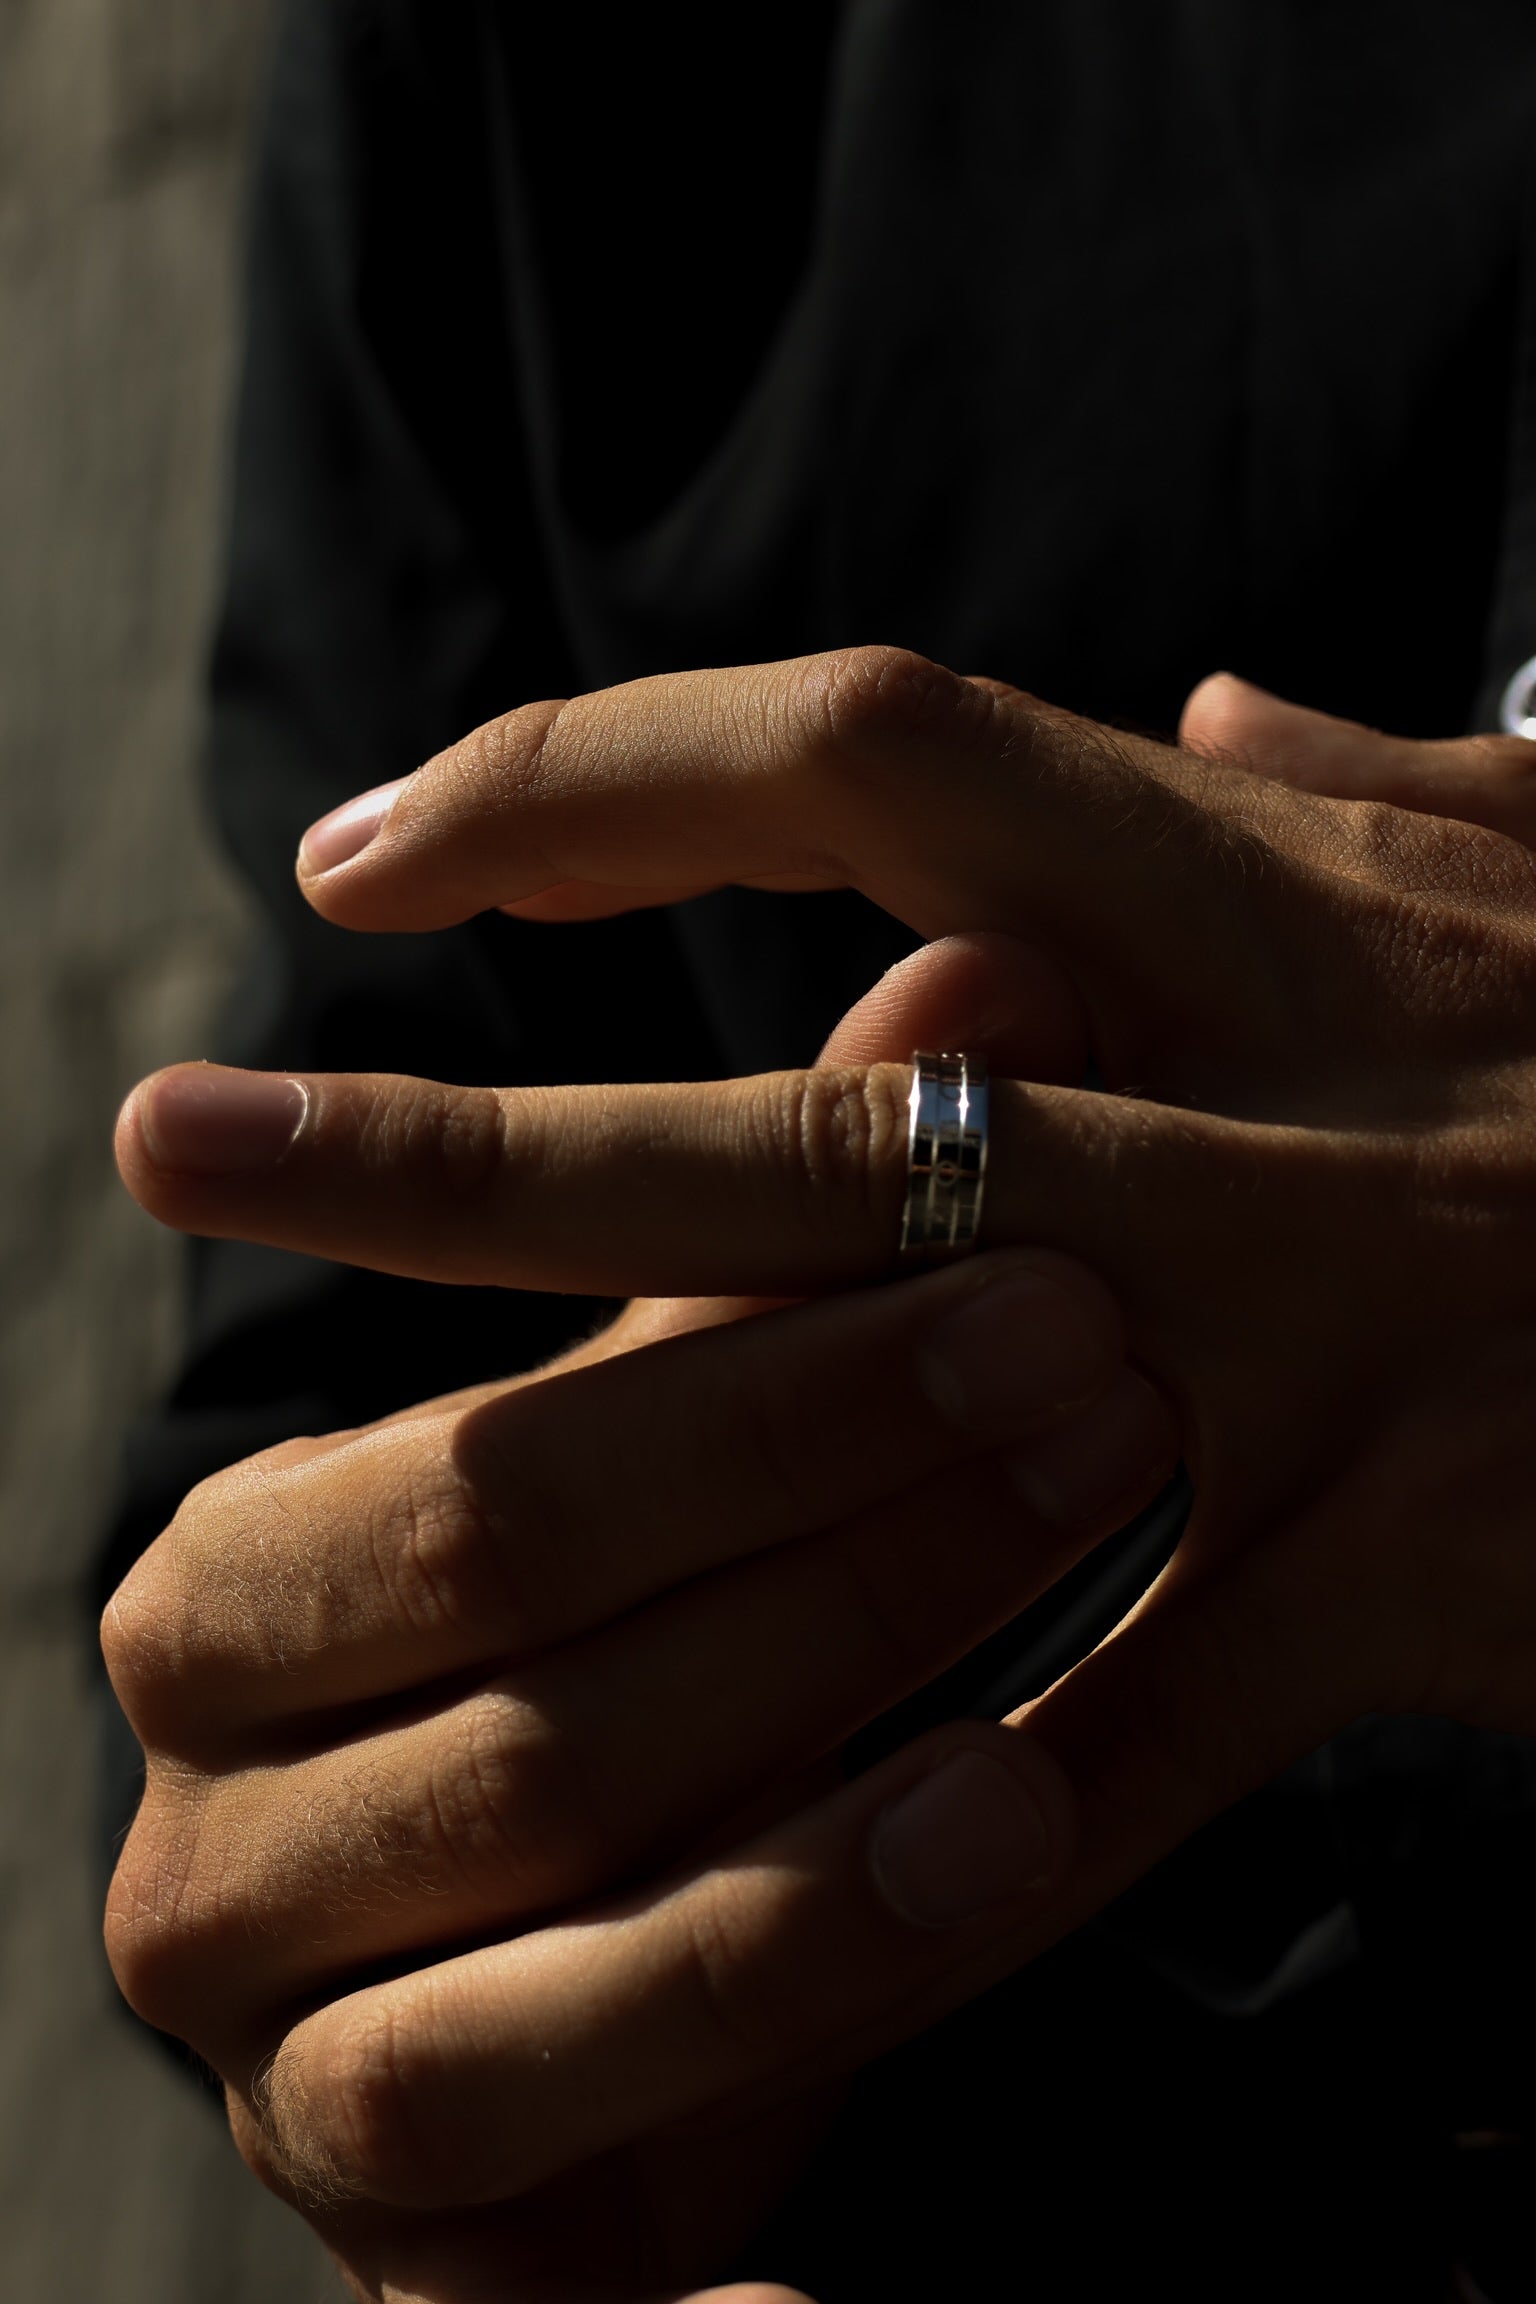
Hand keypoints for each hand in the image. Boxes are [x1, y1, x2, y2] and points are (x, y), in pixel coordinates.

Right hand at [105, 941, 1175, 2302]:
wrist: (608, 1993)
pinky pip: (538, 2285)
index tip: (1037, 1271)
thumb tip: (989, 965)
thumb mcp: (719, 1454)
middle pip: (514, 1686)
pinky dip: (692, 2297)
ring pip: (522, 1976)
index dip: (771, 1385)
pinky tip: (836, 2294)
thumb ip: (808, 1243)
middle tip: (1100, 1419)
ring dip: (798, 1879)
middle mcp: (203, 1823)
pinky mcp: (396, 2254)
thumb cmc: (671, 1659)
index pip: (492, 1465)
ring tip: (1036, 1775)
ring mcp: (282, 2060)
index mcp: (240, 1586)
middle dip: (825, 1554)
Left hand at [269, 646, 1535, 1897]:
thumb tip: (1210, 707)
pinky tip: (721, 1877)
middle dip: (447, 1151)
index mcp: (1268, 904)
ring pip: (883, 1406)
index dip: (594, 780)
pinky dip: (925, 1804)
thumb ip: (1370, 789)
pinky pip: (1112, 1725)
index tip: (375, 853)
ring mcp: (1321, 1340)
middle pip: (784, 1123)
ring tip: (350, 1534)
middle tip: (170, 1148)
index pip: (873, 766)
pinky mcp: (1400, 1570)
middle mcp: (1258, 1101)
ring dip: (594, 1469)